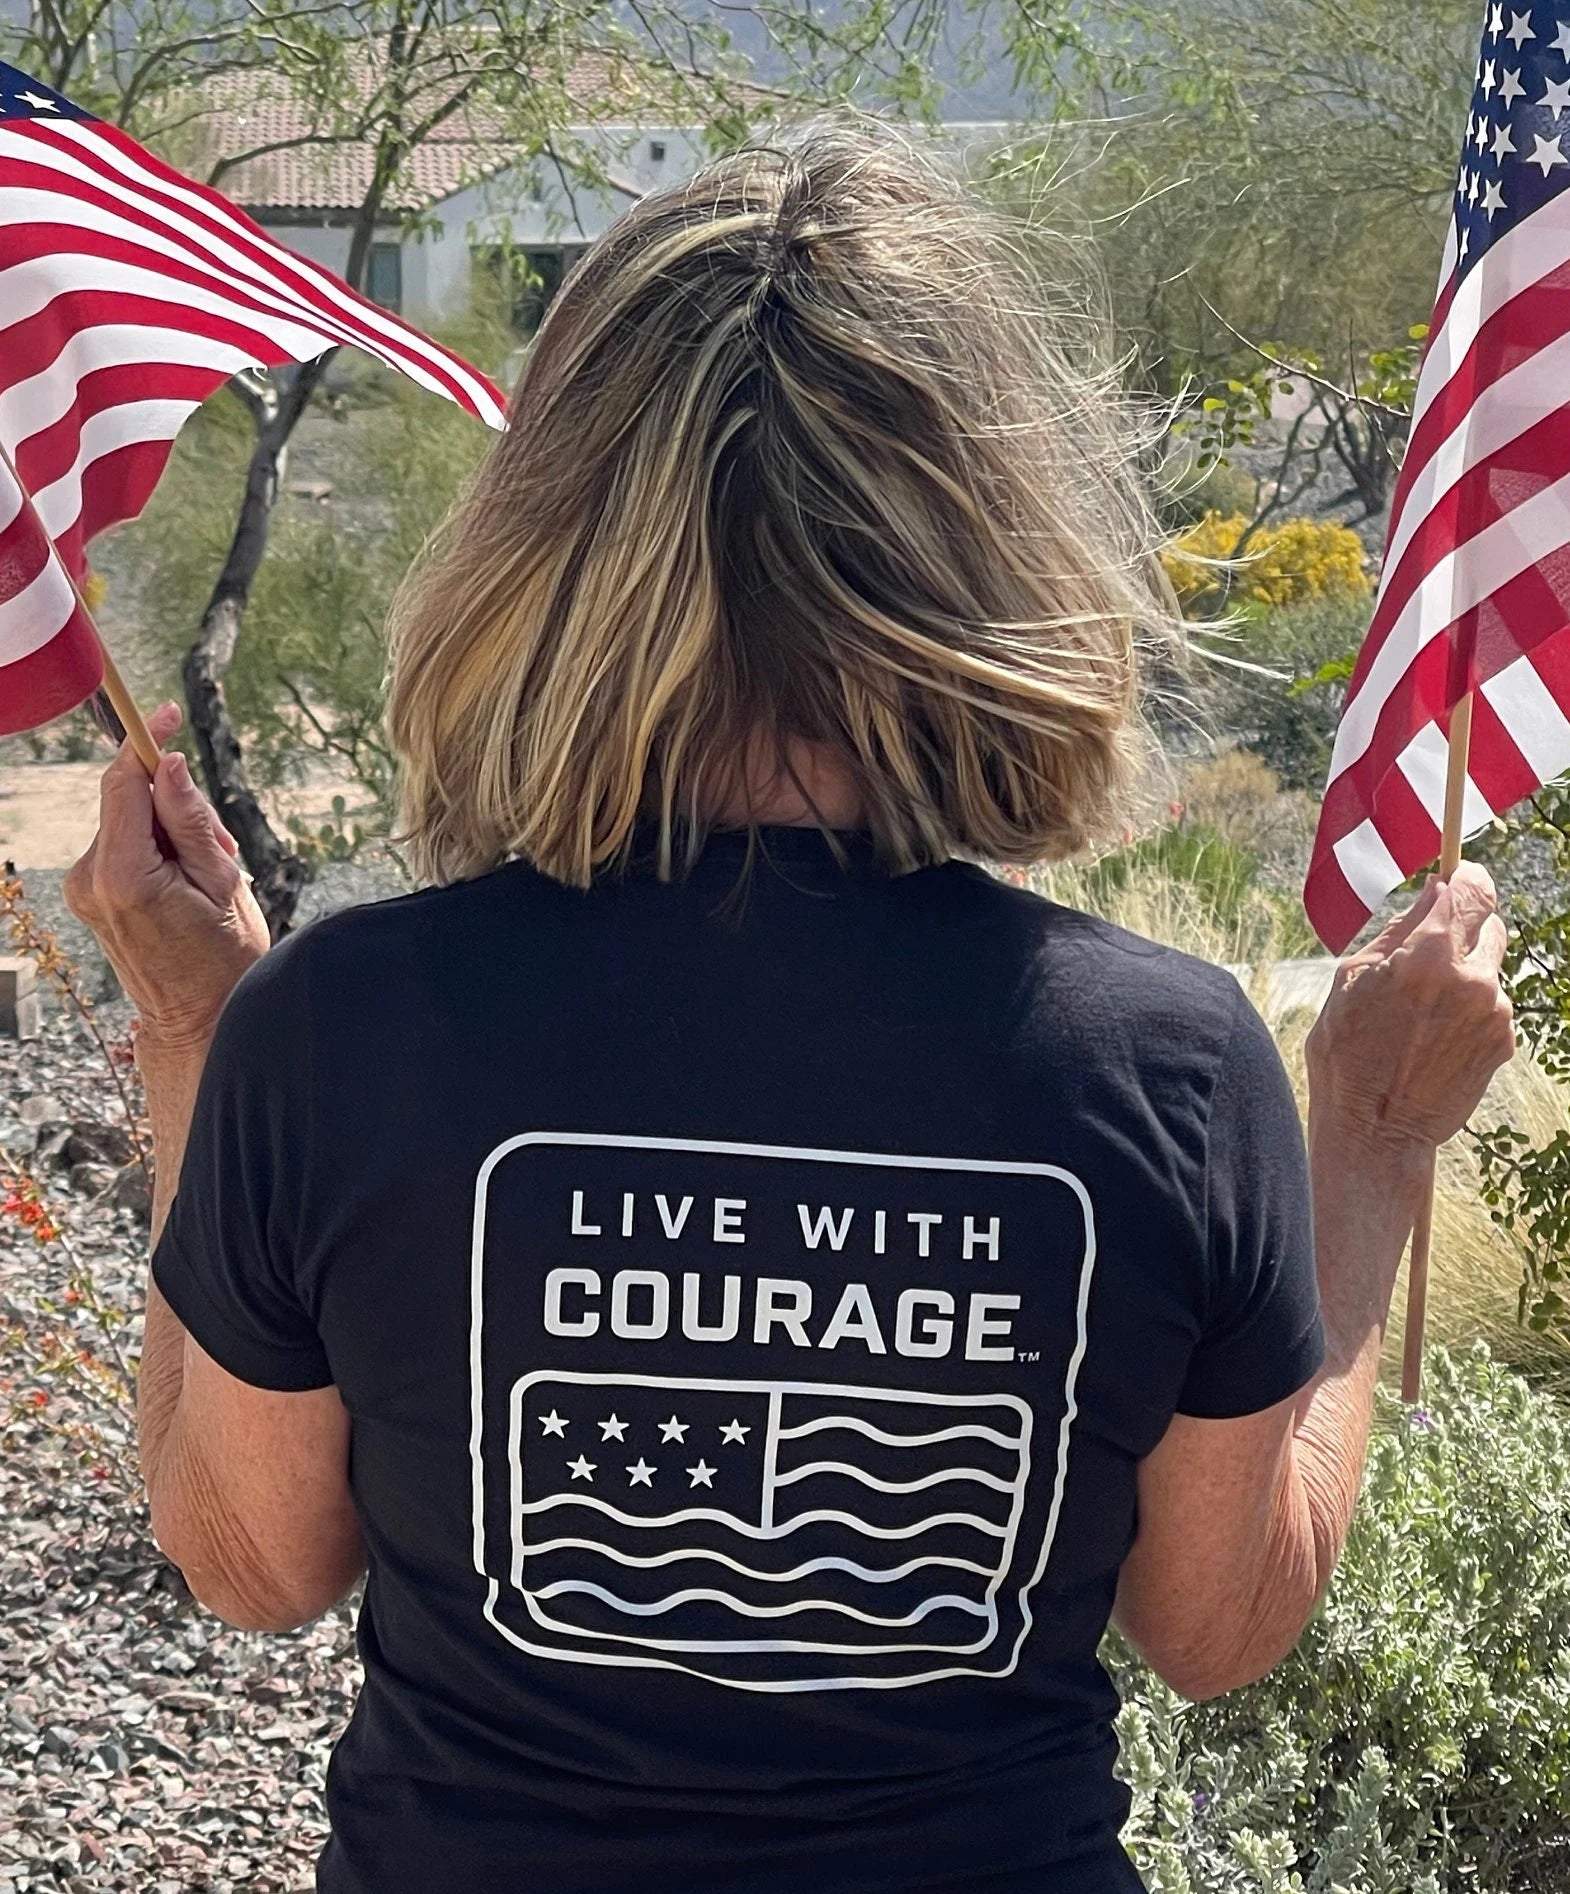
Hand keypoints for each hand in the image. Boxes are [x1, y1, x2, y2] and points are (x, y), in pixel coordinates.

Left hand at [64, 702, 269, 1050]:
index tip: (166, 715)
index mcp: (124, 875)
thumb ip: (190, 820)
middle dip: (176, 806)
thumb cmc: (224, 960)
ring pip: (129, 824)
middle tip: (222, 848)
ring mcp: (85, 889)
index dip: (145, 745)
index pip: (123, 785)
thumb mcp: (222, 883)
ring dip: (171, 832)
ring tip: (209, 876)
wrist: (198, 1020)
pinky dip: (157, 852)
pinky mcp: (91, 896)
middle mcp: (91, 879)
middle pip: (128, 802)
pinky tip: (187, 885)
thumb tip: (167, 764)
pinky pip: (124, 848)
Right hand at [1306, 862, 1514, 1159]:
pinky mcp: (1503, 1041)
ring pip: (1490, 968)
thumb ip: (1399, 930)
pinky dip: (1470, 1011)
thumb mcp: (1352, 979)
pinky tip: (1435, 1038)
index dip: (1468, 878)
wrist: (1374, 1130)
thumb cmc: (1347, 1052)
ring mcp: (1494, 1011)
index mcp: (1429, 953)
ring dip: (1466, 975)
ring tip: (1424, 1012)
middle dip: (1464, 930)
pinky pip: (1492, 1006)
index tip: (1460, 879)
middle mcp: (1472, 977)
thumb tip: (1435, 891)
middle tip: (1430, 957)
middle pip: (1490, 923)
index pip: (1473, 888)